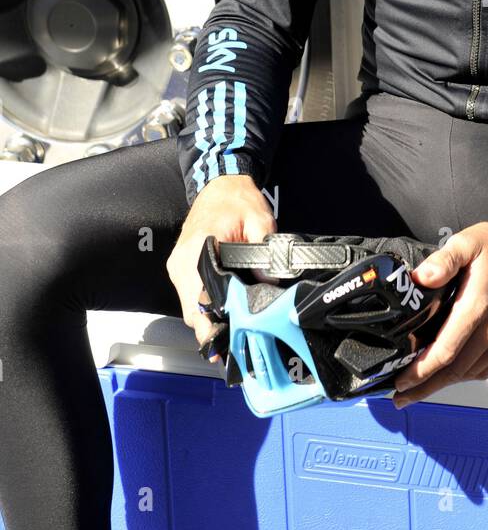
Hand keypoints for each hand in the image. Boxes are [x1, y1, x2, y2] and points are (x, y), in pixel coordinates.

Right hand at [166, 174, 275, 361]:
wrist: (221, 184)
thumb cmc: (238, 200)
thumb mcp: (260, 221)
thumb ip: (263, 252)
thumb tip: (267, 282)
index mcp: (198, 248)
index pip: (198, 296)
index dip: (210, 323)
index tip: (223, 342)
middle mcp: (182, 262)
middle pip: (192, 310)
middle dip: (211, 329)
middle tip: (235, 345)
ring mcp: (179, 266)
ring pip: (190, 306)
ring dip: (207, 321)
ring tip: (232, 335)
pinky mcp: (182, 268)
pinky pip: (190, 297)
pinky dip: (204, 308)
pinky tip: (223, 316)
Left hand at [392, 212, 487, 407]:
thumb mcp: (466, 242)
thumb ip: (443, 260)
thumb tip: (420, 278)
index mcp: (478, 305)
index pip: (446, 350)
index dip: (421, 371)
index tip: (400, 382)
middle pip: (455, 370)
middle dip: (425, 387)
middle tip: (400, 398)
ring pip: (471, 372)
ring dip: (444, 384)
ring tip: (419, 389)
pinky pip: (486, 368)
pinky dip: (465, 376)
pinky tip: (449, 375)